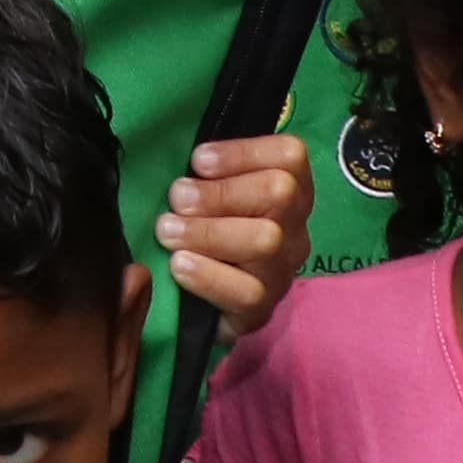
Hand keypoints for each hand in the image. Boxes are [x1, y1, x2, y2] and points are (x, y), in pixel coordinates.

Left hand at [160, 134, 311, 326]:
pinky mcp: (263, 309)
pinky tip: (179, 265)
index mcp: (286, 189)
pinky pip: (248, 292)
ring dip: (209, 232)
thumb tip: (183, 157)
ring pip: (266, 241)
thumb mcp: (201, 192)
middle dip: (220, 192)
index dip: (243, 153)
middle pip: (280, 193)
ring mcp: (283, 270)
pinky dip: (208, 275)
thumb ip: (201, 172)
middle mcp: (294, 228)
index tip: (197, 161)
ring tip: (169, 231)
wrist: (195, 303)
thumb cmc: (198, 228)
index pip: (289, 156)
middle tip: (177, 199)